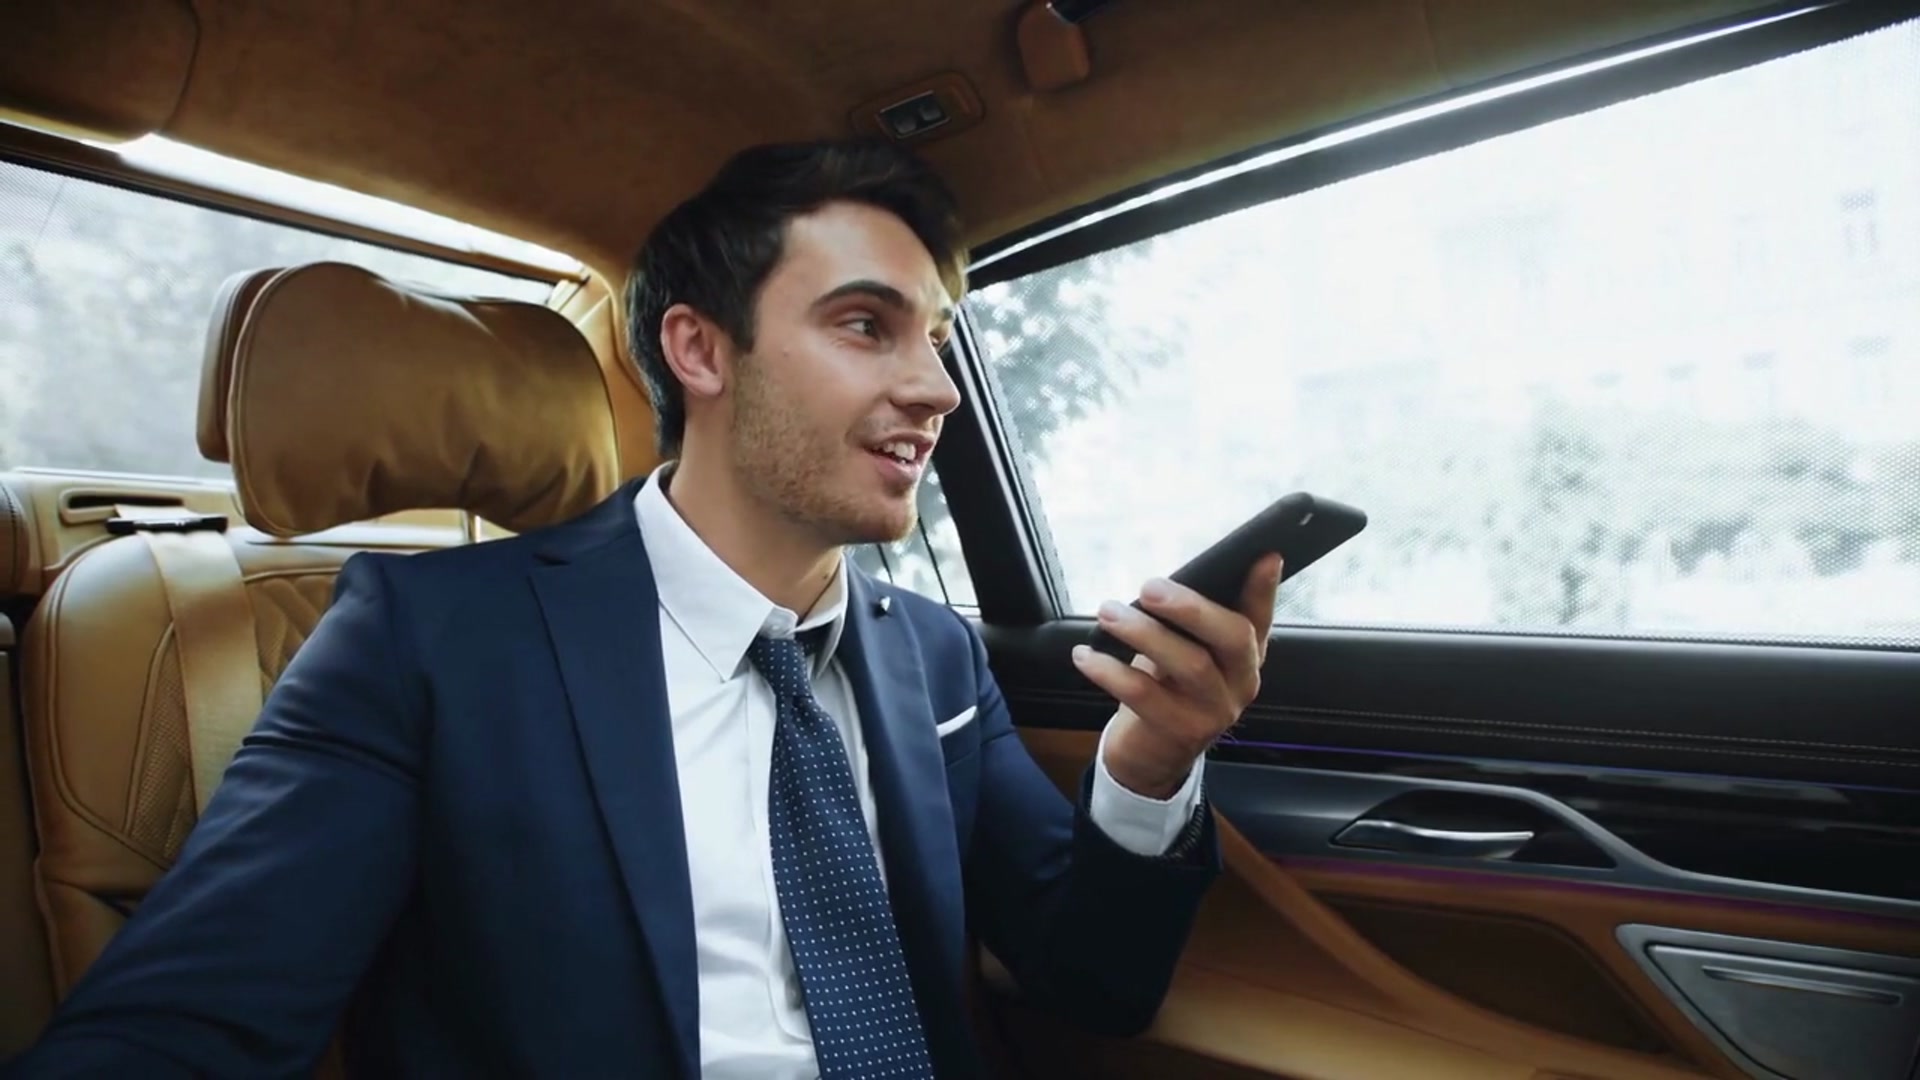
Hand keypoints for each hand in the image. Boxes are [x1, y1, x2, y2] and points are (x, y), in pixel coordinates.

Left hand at [1072, 554, 1282, 798]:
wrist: (1150, 755)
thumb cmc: (1165, 687)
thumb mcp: (1181, 650)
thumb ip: (1185, 622)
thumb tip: (1163, 583)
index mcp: (1244, 655)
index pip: (1260, 616)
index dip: (1264, 587)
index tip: (1266, 555)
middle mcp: (1241, 682)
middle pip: (1233, 637)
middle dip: (1191, 607)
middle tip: (1148, 587)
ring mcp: (1216, 710)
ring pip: (1189, 664)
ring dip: (1143, 633)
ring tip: (1107, 613)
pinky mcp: (1182, 732)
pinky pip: (1145, 694)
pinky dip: (1110, 671)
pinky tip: (1085, 655)